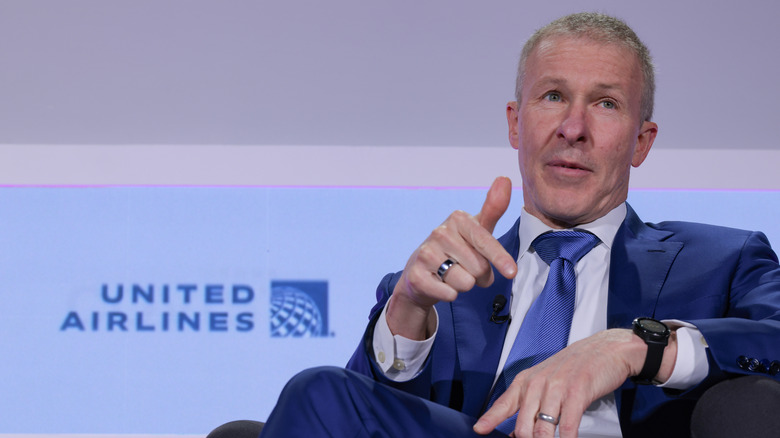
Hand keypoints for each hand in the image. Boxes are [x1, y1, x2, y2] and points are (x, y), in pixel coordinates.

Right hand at [386, 177, 517, 339]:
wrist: (421, 272)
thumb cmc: (456, 249)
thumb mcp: (476, 229)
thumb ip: (493, 208)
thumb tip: (504, 178)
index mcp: (457, 219)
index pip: (485, 241)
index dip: (500, 258)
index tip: (511, 272)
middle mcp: (439, 232)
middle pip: (479, 267)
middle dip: (479, 275)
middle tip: (468, 269)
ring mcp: (426, 253)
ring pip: (465, 282)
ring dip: (464, 285)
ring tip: (453, 276)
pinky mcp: (416, 275)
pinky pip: (448, 294)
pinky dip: (449, 294)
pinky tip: (441, 284)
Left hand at [474, 328, 676, 437]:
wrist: (605, 349)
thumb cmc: (574, 367)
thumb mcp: (545, 381)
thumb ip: (529, 405)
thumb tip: (514, 434)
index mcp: (527, 381)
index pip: (503, 404)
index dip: (490, 419)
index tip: (479, 430)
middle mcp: (538, 383)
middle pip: (522, 425)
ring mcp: (557, 388)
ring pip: (541, 429)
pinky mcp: (577, 393)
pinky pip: (567, 425)